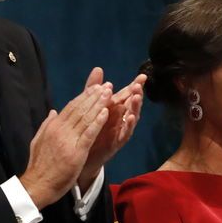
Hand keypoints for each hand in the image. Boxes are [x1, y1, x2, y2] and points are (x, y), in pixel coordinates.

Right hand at [20, 83, 110, 208]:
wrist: (37, 185)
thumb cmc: (39, 166)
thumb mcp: (38, 140)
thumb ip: (47, 125)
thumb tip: (53, 111)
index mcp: (53, 126)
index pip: (71, 107)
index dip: (84, 96)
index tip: (95, 87)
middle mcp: (60, 130)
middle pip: (80, 109)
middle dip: (94, 96)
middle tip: (106, 85)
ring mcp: (68, 140)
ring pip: (85, 118)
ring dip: (98, 104)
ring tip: (109, 93)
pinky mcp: (76, 152)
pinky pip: (89, 134)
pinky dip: (97, 122)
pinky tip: (106, 112)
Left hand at [79, 68, 145, 186]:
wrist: (79, 154)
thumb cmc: (88, 129)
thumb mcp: (90, 106)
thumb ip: (93, 88)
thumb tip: (98, 68)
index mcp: (113, 109)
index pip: (126, 95)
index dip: (134, 85)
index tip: (142, 76)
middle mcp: (119, 118)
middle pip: (131, 105)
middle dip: (137, 95)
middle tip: (139, 86)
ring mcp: (119, 130)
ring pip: (131, 118)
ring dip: (135, 108)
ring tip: (137, 98)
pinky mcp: (116, 142)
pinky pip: (125, 133)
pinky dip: (129, 125)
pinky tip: (131, 118)